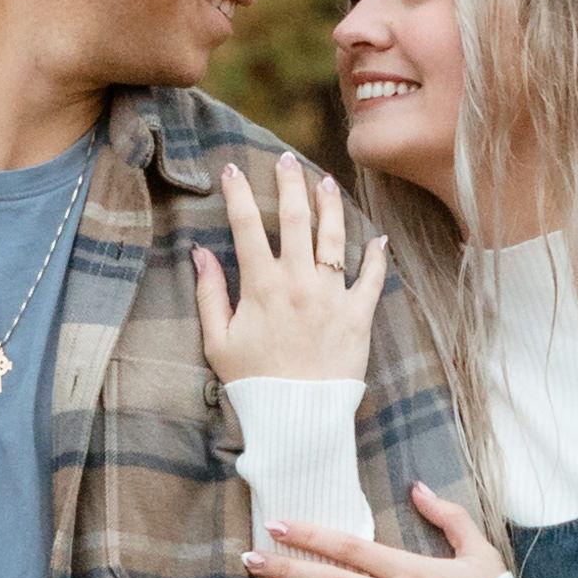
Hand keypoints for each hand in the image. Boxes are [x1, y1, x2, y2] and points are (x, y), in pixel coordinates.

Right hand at [187, 148, 388, 387]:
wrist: (298, 418)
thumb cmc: (254, 382)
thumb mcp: (219, 341)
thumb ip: (210, 293)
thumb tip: (199, 254)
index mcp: (261, 285)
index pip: (247, 225)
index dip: (238, 193)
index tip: (232, 169)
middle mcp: (299, 282)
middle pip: (296, 218)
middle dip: (289, 183)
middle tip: (286, 160)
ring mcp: (332, 296)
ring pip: (334, 237)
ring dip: (330, 204)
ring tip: (325, 181)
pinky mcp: (358, 315)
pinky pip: (372, 278)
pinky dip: (377, 256)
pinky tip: (377, 238)